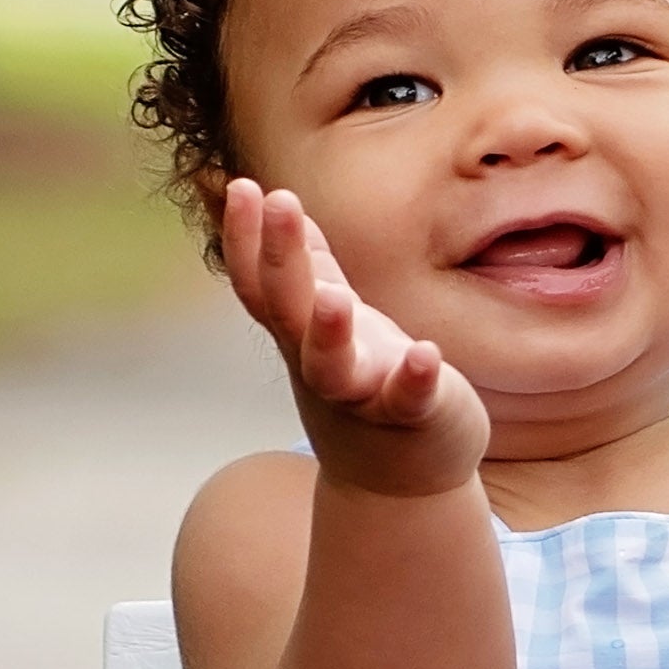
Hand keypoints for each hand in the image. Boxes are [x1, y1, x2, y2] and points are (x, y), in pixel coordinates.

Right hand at [222, 178, 489, 496]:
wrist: (400, 484)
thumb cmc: (368, 386)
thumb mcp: (334, 323)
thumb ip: (310, 267)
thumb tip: (283, 207)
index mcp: (302, 335)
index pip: (261, 283)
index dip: (246, 238)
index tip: (242, 185)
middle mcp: (320, 364)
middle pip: (287, 311)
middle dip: (280, 258)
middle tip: (277, 201)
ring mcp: (363, 394)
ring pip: (332, 367)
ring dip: (328, 332)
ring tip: (334, 296)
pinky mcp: (412, 417)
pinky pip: (409, 400)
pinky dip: (415, 379)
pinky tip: (426, 353)